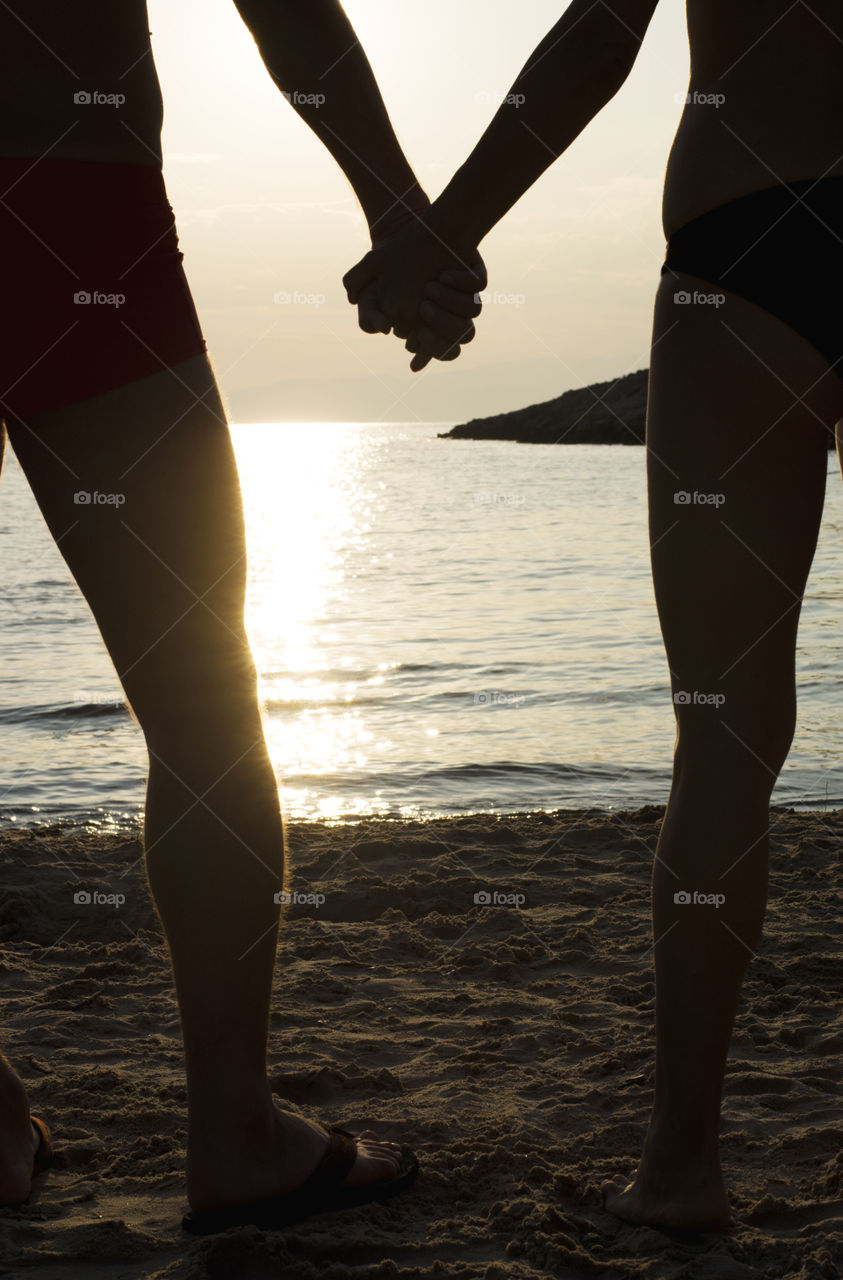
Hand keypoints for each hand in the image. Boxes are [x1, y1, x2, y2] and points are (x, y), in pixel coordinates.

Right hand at [344, 210, 485, 370]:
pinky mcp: (473, 272)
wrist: (404, 232)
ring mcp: (465, 295)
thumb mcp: (369, 293)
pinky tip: (444, 274)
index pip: (438, 351)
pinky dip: (462, 280)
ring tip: (429, 287)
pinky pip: (478, 283)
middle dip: (443, 333)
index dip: (428, 352)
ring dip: (451, 302)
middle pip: (458, 341)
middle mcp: (452, 315)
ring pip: (472, 312)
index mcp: (430, 327)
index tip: (416, 336)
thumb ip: (368, 315)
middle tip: (422, 310)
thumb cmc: (387, 268)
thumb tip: (384, 329)